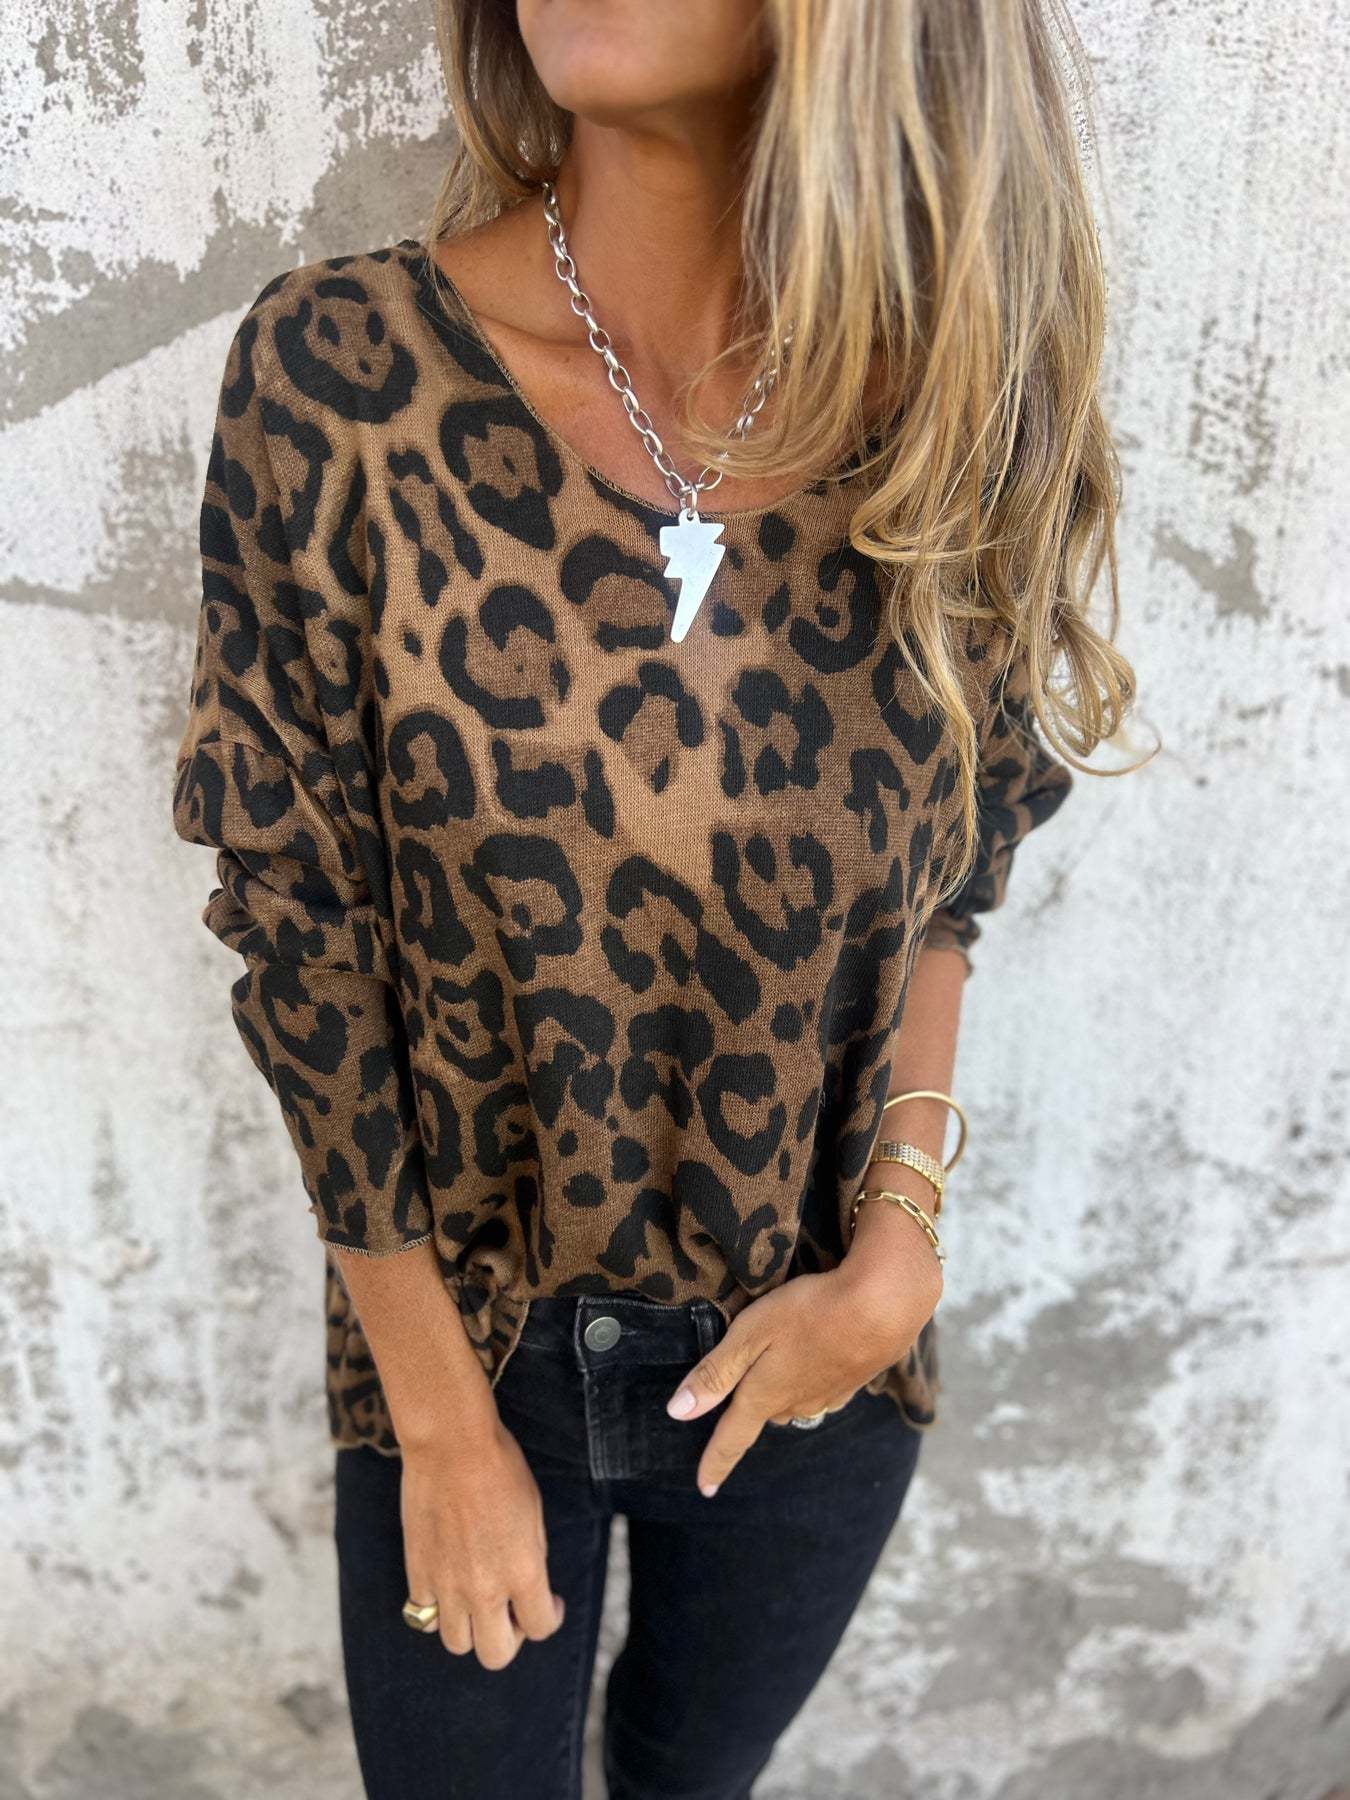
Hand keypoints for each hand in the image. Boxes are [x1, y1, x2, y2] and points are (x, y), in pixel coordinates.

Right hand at [399, 1415, 564, 1671]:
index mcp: (524, 1572)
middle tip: (511, 1609)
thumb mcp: (534, 1514)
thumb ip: (531, 1558)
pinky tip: (448, 1584)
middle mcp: (485, 1589)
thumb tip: (530, 1586)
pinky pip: (424, 1617)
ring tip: (477, 1601)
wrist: (451, 1446)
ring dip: (471, 1629)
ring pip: (457, 1644)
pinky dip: (437, 1609)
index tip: (549, 1603)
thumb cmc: (500, 1469)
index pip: (540, 1627)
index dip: (548, 1618)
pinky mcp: (417, 1574)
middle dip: (509, 1638)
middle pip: (496, 1655)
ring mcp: (447, 1586)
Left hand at [664, 1233, 940, 1495]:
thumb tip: (677, 1412)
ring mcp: (828, 1395)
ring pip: (794, 1402)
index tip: (705, 1488)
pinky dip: (812, 1380)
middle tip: (740, 1388)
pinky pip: (821, 1391)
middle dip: (750, 1408)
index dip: (715, 1462)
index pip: (732, 1438)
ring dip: (782, 1391)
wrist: (883, 1306)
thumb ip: (716, 1372)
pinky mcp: (854, 1381)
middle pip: (763, 1414)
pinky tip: (818, 1360)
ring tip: (780, 1364)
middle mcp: (796, 1404)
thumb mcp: (750, 1333)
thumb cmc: (808, 1312)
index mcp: (764, 1396)